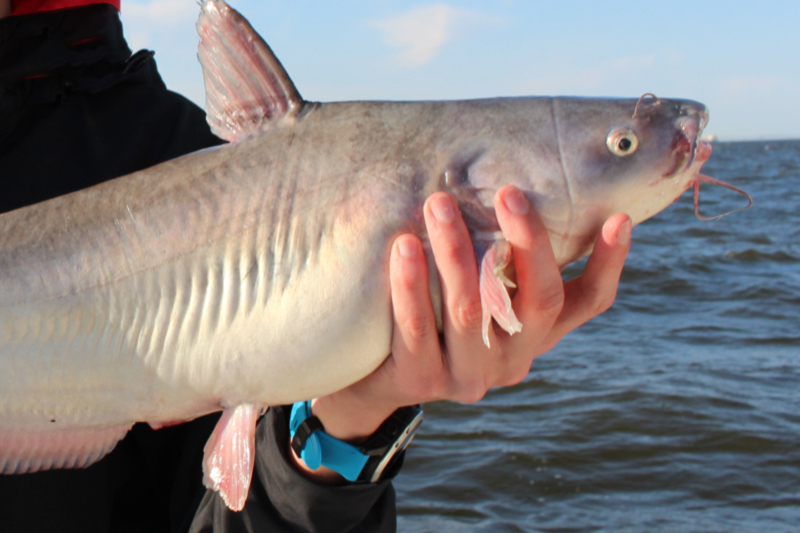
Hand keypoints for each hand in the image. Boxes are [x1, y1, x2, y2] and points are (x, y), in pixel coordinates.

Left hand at [293, 186, 630, 479]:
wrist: (381, 375)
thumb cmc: (439, 314)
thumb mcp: (481, 291)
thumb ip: (503, 260)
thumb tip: (520, 181)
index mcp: (536, 334)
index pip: (589, 303)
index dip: (609, 265)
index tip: (621, 218)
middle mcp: (514, 359)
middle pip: (539, 303)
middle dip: (528, 244)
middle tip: (508, 191)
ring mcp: (470, 376)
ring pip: (471, 311)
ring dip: (456, 252)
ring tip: (439, 203)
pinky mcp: (422, 381)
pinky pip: (417, 330)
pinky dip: (411, 285)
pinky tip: (403, 246)